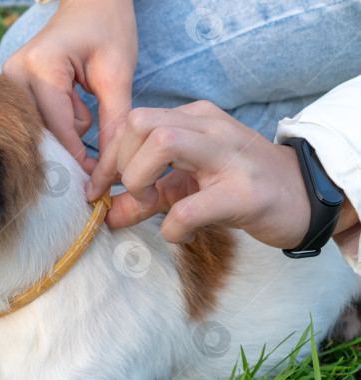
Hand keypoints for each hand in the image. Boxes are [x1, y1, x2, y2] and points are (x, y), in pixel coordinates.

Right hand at [2, 0, 136, 172]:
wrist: (90, 4)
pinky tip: (69, 104)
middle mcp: (14, 73)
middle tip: (96, 137)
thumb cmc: (108, 30)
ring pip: (36, 132)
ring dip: (63, 130)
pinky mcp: (8, 88)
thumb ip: (113, 124)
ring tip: (82, 100)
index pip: (58, 127)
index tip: (97, 181)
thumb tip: (107, 173)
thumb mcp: (118, 75)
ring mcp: (6, 81)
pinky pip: (32, 123)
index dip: (78, 157)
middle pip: (42, 134)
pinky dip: (55, 123)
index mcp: (41, 64)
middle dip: (71, 144)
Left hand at [85, 100, 318, 248]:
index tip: (100, 191)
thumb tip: (107, 216)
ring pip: (162, 142)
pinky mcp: (243, 194)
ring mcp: (229, 156)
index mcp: (193, 119)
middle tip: (137, 193)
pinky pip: (188, 207)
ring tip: (156, 205)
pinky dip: (172, 228)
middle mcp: (209, 128)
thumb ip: (145, 198)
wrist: (304, 199)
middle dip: (122, 163)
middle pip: (140, 122)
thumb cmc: (238, 188)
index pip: (132, 122)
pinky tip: (183, 234)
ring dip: (140, 181)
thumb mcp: (186, 187)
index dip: (107, 159)